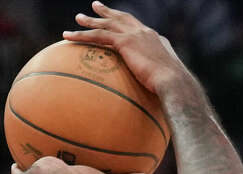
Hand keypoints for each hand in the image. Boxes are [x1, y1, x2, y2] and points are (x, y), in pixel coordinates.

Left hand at [63, 1, 188, 94]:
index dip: (126, 23)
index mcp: (155, 40)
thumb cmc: (173, 89)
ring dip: (90, 21)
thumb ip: (157, 81)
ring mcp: (135, 35)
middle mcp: (145, 33)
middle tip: (96, 6)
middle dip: (108, 12)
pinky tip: (67, 36)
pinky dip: (81, 35)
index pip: (138, 28)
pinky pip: (97, 36)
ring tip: (78, 19)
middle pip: (122, 18)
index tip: (118, 20)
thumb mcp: (166, 82)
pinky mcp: (125, 42)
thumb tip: (157, 95)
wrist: (174, 82)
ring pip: (107, 24)